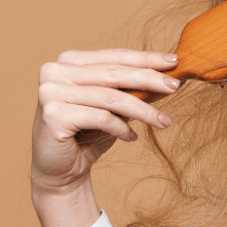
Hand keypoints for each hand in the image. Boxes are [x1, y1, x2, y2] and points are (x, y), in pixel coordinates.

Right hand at [30, 48, 179, 226]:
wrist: (60, 170)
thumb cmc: (87, 134)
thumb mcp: (112, 106)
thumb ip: (130, 88)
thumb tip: (167, 76)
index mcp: (68, 62)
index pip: (114, 56)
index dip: (145, 58)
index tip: (173, 61)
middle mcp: (55, 72)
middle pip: (114, 73)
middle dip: (150, 78)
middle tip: (176, 86)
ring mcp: (51, 92)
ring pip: (111, 97)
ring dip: (143, 110)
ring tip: (164, 122)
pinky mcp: (53, 114)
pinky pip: (100, 117)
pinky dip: (121, 128)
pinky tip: (132, 137)